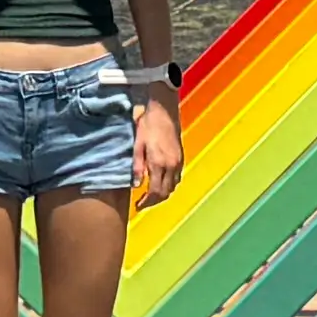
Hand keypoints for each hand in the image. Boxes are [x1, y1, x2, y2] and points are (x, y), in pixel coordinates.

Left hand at [129, 91, 184, 207]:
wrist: (164, 111)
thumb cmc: (148, 125)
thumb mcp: (137, 144)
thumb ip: (137, 166)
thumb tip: (135, 185)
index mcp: (158, 163)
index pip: (155, 192)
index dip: (146, 202)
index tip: (138, 205)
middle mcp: (171, 165)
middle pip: (165, 193)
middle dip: (154, 202)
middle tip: (143, 203)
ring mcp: (178, 162)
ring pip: (173, 187)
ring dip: (162, 194)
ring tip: (150, 195)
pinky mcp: (181, 158)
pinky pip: (177, 178)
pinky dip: (169, 185)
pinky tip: (160, 183)